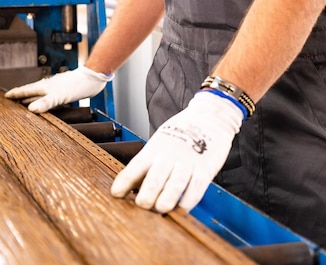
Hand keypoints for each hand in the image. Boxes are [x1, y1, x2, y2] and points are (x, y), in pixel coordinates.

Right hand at [4, 66, 112, 112]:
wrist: (93, 78)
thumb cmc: (77, 85)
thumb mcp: (60, 96)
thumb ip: (46, 102)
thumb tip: (30, 109)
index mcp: (43, 87)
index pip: (25, 90)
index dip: (15, 94)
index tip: (4, 96)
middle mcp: (48, 87)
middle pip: (30, 93)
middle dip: (20, 98)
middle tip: (10, 104)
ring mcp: (56, 89)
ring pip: (40, 95)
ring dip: (32, 100)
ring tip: (25, 106)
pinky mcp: (64, 92)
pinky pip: (50, 98)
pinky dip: (45, 103)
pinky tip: (47, 105)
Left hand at [110, 90, 242, 212]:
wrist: (209, 117)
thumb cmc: (181, 131)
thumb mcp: (159, 141)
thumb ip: (149, 162)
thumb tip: (133, 186)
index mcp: (154, 149)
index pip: (134, 167)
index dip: (123, 183)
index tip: (116, 194)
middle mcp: (169, 156)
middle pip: (153, 181)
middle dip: (145, 199)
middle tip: (142, 206)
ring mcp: (187, 163)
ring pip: (173, 188)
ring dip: (164, 203)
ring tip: (160, 209)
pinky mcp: (205, 169)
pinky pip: (195, 191)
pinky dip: (187, 203)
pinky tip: (181, 207)